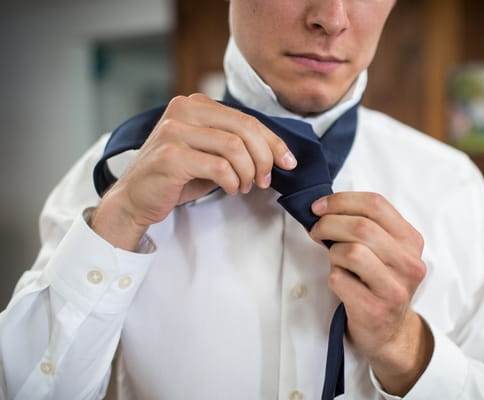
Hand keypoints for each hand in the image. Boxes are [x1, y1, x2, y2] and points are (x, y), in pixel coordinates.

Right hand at [92, 94, 296, 249]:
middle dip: (264, 158)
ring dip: (248, 172)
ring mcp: (174, 132)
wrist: (135, 199)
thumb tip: (278, 153)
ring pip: (234, 147)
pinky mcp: (170, 156)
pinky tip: (230, 189)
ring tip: (244, 186)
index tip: (288, 161)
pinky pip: (219, 167)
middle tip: (264, 180)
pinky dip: (232, 182)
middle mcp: (183, 111)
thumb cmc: (176, 176)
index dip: (273, 142)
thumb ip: (236, 145)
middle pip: (244, 129)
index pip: (247, 119)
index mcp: (195, 104)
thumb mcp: (210, 153)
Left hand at [310, 192, 432, 395]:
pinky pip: (339, 279)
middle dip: (329, 224)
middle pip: (362, 227)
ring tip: (335, 261)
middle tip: (316, 231)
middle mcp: (409, 264)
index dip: (341, 201)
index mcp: (411, 241)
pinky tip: (342, 283)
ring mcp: (394, 288)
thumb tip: (323, 209)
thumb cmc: (380, 284)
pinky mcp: (375, 309)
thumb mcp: (385, 251)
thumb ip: (365, 226)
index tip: (319, 207)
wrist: (389, 332)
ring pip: (351, 252)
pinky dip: (332, 277)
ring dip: (332, 252)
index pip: (376, 204)